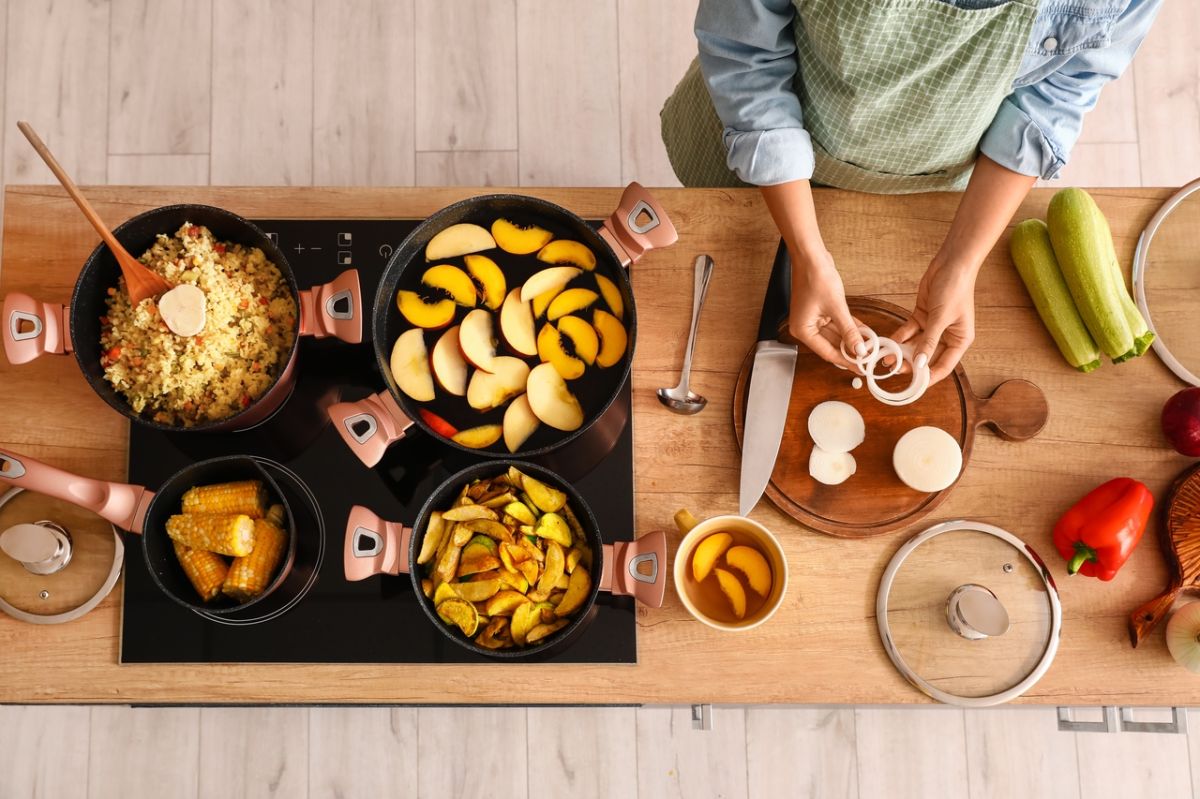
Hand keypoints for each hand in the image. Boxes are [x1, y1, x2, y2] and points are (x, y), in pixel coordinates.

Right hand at [787, 248, 865, 369]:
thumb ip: (849, 331)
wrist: (811, 256)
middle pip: (832, 345)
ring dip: (852, 339)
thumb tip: (859, 349)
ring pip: (836, 335)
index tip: (861, 368)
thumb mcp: (837, 307)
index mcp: (803, 330)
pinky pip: (837, 324)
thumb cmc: (816, 278)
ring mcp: (813, 318)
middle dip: (851, 350)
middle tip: (869, 357)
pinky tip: (864, 332)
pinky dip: (849, 327)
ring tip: (870, 345)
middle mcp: (806, 327)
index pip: (827, 353)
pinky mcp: (821, 310)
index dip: (846, 361)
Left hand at [892, 258, 976, 383]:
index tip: (913, 386)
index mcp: (960, 340)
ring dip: (902, 353)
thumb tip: (919, 364)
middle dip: (911, 365)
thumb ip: (929, 341)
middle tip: (894, 370)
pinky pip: (909, 332)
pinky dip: (899, 338)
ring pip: (915, 346)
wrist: (951, 263)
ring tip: (886, 360)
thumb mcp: (941, 317)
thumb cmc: (955, 288)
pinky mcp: (922, 317)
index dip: (928, 377)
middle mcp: (947, 336)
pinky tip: (888, 345)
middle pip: (927, 357)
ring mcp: (934, 327)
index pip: (943, 366)